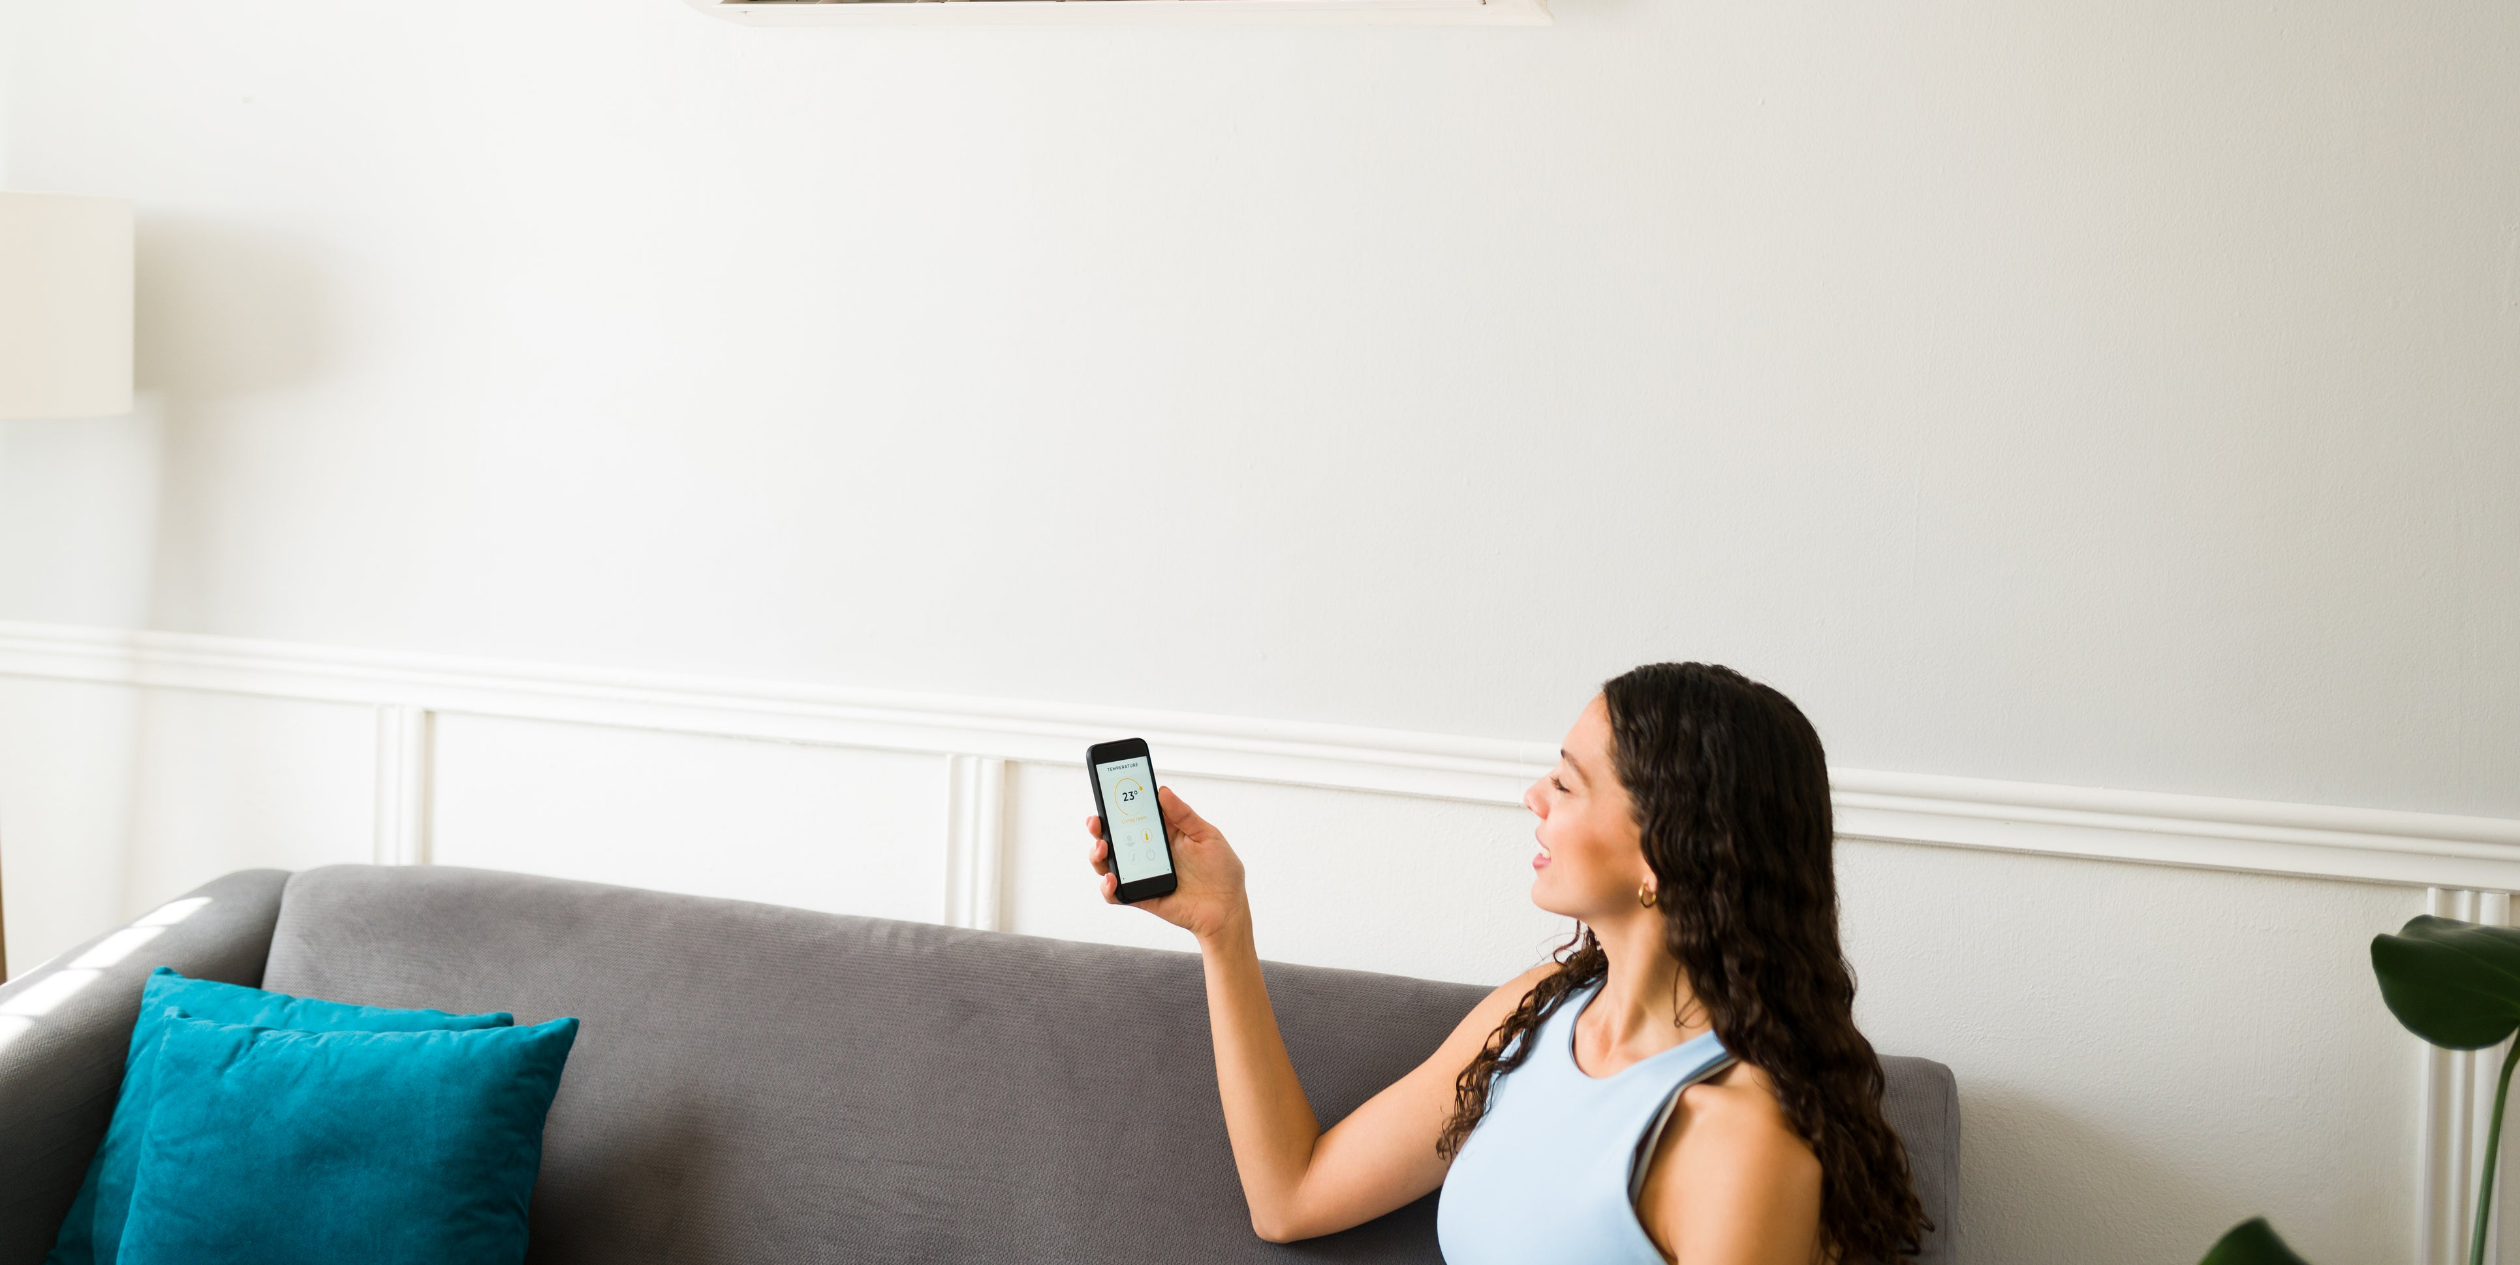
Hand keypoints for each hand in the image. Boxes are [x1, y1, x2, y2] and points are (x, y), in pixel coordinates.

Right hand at [1087, 786, 1250, 945]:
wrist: (1228, 910)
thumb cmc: (1222, 872)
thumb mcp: (1208, 836)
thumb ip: (1184, 815)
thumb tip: (1162, 791)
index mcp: (1163, 833)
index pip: (1135, 814)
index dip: (1119, 804)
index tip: (1109, 791)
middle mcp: (1149, 852)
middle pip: (1115, 837)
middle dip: (1100, 827)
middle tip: (1097, 821)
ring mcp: (1142, 874)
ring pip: (1109, 863)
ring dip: (1098, 855)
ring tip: (1103, 848)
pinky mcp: (1141, 896)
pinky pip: (1116, 894)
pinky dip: (1108, 888)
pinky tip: (1113, 879)